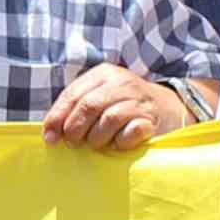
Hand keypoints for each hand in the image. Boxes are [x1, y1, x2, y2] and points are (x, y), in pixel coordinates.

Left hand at [41, 63, 191, 148]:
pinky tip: (118, 144)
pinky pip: (130, 133)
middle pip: (90, 106)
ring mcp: (139, 101)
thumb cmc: (124, 105)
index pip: (73, 94)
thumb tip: (50, 132)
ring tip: (97, 144)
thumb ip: (76, 108)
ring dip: (97, 138)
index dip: (58, 117)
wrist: (169, 107)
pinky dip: (120, 143)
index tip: (50, 137)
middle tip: (73, 142)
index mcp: (104, 75)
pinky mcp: (152, 120)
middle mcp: (122, 84)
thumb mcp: (100, 96)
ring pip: (109, 119)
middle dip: (75, 128)